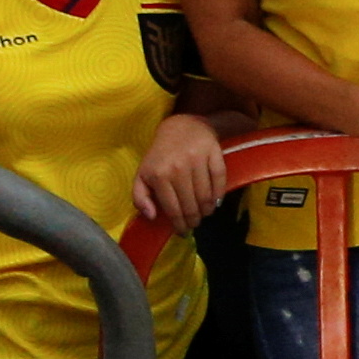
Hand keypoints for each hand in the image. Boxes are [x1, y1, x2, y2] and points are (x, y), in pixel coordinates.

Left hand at [130, 114, 229, 234]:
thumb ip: (139, 198)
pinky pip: (219, 178)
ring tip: (204, 214)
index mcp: (159, 176)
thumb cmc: (160, 155)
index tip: (182, 232)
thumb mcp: (142, 175)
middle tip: (194, 224)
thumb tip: (151, 216)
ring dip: (206, 209)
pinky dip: (219, 193)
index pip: (172, 209)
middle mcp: (178, 168)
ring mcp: (198, 159)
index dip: (179, 224)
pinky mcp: (213, 152)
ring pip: (205, 194)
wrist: (180, 126)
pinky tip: (215, 201)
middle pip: (190, 204)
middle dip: (193, 220)